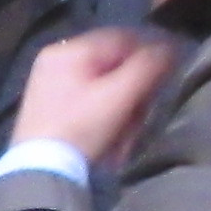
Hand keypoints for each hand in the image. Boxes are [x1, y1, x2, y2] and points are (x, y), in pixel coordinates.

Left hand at [10, 26, 180, 168]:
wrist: (40, 172)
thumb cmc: (81, 129)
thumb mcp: (119, 96)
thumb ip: (148, 67)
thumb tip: (170, 48)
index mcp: (69, 50)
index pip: (122, 39)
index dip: (150, 55)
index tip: (167, 77)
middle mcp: (56, 61)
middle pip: (112, 67)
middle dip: (134, 92)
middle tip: (142, 115)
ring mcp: (49, 86)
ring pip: (103, 88)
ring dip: (122, 111)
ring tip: (125, 136)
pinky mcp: (49, 110)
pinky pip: (88, 105)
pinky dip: (104, 120)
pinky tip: (110, 142)